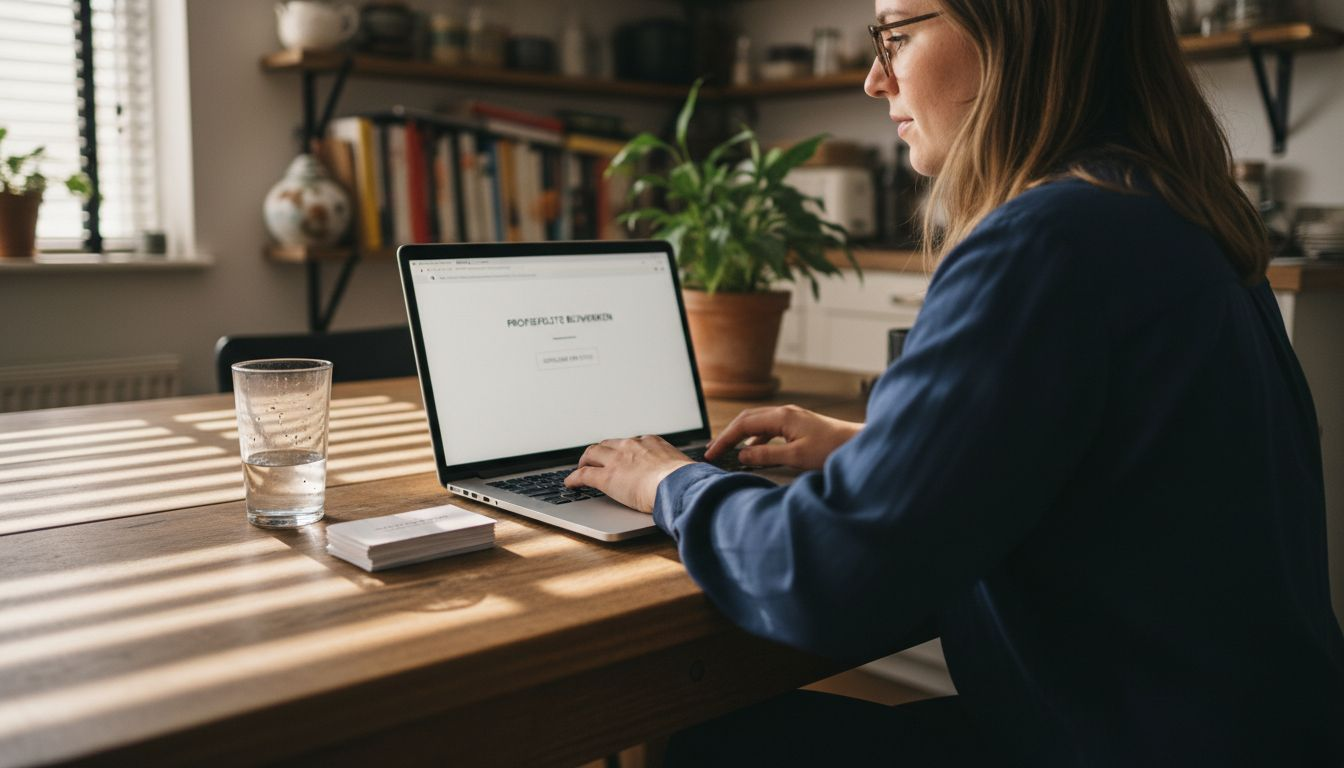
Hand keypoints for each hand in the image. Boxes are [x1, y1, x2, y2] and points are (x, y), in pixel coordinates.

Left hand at [564, 436, 693, 513]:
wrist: (678, 485)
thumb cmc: (686, 480)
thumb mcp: (682, 466)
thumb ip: (676, 468)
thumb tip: (685, 476)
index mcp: (650, 442)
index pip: (629, 442)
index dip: (621, 450)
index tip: (620, 455)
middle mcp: (630, 446)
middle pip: (606, 444)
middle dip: (599, 452)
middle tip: (594, 459)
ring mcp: (616, 461)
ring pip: (591, 454)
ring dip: (584, 461)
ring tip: (580, 468)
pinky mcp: (606, 477)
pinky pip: (583, 475)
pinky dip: (573, 478)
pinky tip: (570, 484)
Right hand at [704, 405, 862, 471]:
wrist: (858, 445)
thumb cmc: (832, 450)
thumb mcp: (795, 457)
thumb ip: (766, 456)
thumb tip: (742, 456)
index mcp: (781, 417)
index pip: (743, 424)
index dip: (724, 439)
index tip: (712, 453)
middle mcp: (784, 413)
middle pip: (747, 419)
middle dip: (728, 435)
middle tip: (713, 450)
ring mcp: (791, 418)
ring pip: (757, 424)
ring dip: (742, 437)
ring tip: (729, 452)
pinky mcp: (797, 425)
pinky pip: (769, 430)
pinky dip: (756, 440)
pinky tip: (754, 453)